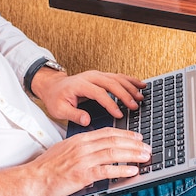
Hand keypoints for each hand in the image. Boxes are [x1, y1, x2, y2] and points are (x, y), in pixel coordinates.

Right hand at [0, 128, 150, 195]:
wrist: (33, 178)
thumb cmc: (48, 166)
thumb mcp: (66, 149)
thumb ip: (82, 147)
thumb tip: (98, 150)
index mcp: (80, 139)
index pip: (108, 132)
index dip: (125, 134)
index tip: (138, 137)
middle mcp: (83, 146)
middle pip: (114, 141)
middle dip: (134, 144)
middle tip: (147, 147)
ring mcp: (83, 160)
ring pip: (113, 153)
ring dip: (133, 155)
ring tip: (145, 157)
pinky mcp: (82, 174)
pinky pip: (107, 170)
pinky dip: (122, 169)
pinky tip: (132, 170)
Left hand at [31, 68, 146, 125]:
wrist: (53, 86)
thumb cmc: (56, 98)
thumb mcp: (59, 110)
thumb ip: (73, 114)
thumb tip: (86, 120)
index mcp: (80, 84)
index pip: (99, 93)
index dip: (110, 104)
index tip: (119, 114)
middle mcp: (90, 77)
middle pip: (112, 83)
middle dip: (125, 94)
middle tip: (135, 106)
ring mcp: (97, 75)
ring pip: (117, 78)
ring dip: (131, 86)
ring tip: (141, 96)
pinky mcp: (102, 76)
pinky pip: (119, 76)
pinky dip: (130, 80)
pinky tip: (140, 85)